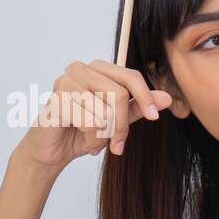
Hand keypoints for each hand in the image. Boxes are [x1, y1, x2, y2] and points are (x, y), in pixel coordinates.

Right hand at [17, 59, 171, 169]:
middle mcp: (80, 69)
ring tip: (92, 138)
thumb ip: (139, 106)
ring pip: (105, 111)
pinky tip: (82, 140)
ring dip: (104, 135)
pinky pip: (91, 123)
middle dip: (122, 126)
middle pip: (120, 95)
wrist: (52, 150)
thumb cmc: (83, 130)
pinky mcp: (57, 100)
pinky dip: (92, 140)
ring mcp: (65, 82)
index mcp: (97, 68)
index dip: (146, 98)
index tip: (154, 118)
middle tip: (117, 144)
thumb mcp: (117, 119)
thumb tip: (166, 98)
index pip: (131, 76)